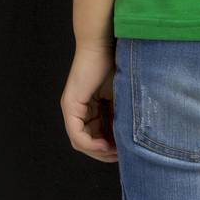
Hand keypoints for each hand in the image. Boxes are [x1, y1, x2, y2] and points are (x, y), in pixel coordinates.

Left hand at [61, 40, 117, 161]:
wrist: (105, 42)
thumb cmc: (115, 63)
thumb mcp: (120, 95)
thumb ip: (120, 114)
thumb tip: (130, 138)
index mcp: (90, 107)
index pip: (96, 135)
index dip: (110, 147)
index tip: (125, 150)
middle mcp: (78, 110)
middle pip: (88, 142)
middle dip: (105, 153)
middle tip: (121, 156)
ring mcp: (72, 108)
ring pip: (81, 142)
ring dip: (98, 151)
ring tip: (115, 152)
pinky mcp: (70, 106)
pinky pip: (77, 134)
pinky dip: (91, 144)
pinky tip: (106, 145)